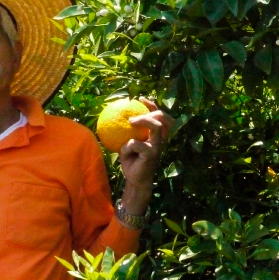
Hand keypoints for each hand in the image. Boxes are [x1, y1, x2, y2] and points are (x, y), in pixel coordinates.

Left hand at [118, 98, 172, 215]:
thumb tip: (115, 118)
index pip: (159, 117)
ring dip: (143, 121)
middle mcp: (160, 140)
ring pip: (156, 127)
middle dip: (151, 111)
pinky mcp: (152, 154)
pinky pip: (137, 143)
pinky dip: (128, 147)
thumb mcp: (128, 144)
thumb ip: (128, 133)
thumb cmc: (131, 162)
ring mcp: (158, 146)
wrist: (135, 180)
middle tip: (134, 115)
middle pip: (163, 118)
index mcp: (156, 136)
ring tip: (131, 122)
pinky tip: (125, 152)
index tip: (140, 99)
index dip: (152, 105)